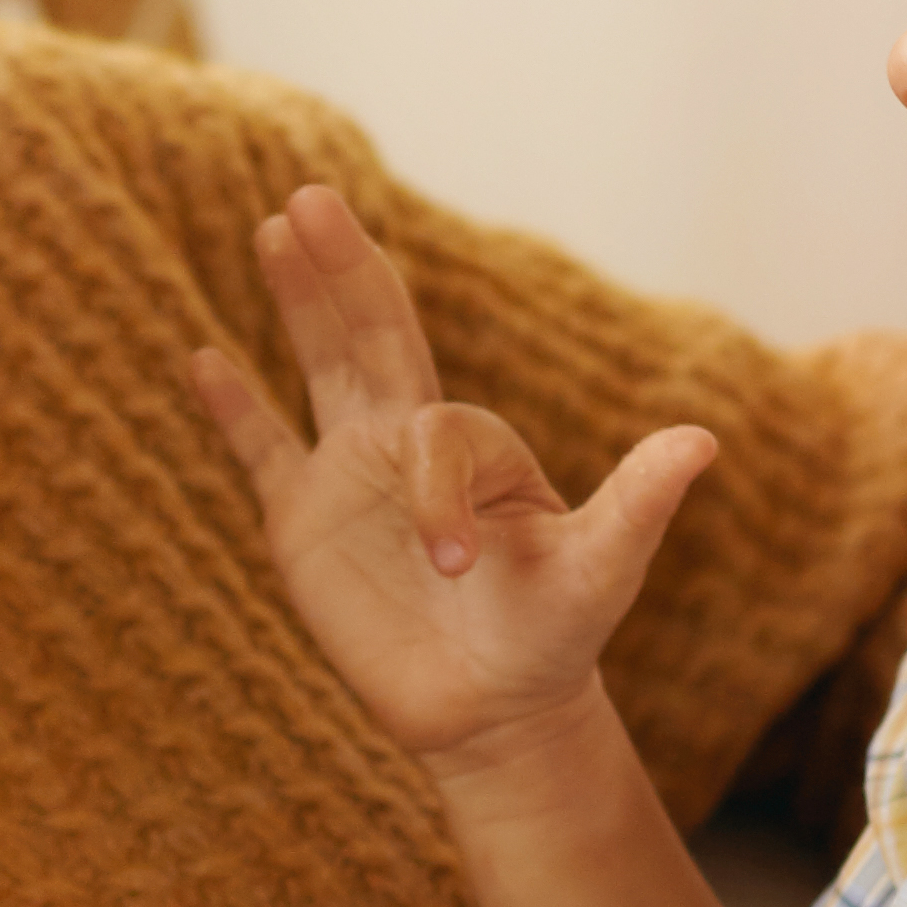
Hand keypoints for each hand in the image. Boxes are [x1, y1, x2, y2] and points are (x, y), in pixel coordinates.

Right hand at [189, 186, 717, 780]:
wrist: (492, 711)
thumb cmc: (552, 637)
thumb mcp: (600, 569)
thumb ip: (638, 502)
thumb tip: (704, 442)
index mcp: (472, 445)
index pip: (434, 432)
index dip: (437, 493)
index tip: (451, 566)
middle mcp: (405, 441)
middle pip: (371, 333)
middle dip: (342, 269)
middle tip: (311, 196)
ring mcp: (348, 476)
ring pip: (317, 367)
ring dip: (296, 301)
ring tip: (274, 228)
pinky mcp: (300, 523)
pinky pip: (262, 451)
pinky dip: (233, 409)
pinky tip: (202, 357)